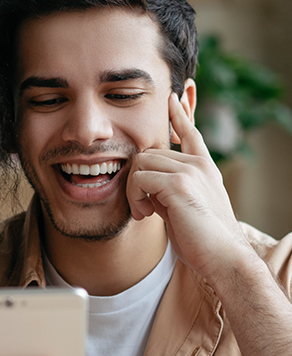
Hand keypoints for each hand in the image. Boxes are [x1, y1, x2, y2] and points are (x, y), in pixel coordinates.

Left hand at [126, 92, 252, 282]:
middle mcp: (199, 164)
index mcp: (204, 168)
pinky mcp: (179, 184)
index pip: (190, 132)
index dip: (178, 114)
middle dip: (136, 180)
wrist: (223, 257)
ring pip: (140, 162)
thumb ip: (168, 191)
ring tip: (144, 212)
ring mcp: (190, 171)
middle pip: (149, 152)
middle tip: (143, 208)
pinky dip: (135, 197)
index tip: (170, 98)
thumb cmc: (203, 240)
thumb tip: (147, 186)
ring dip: (133, 189)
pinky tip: (145, 214)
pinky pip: (139, 178)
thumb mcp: (184, 208)